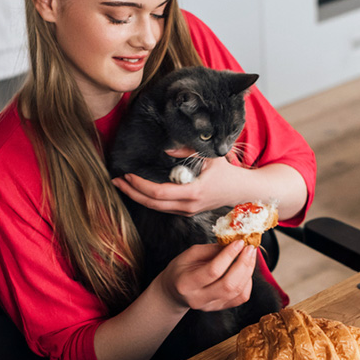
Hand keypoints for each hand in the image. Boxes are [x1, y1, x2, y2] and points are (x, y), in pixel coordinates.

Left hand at [112, 155, 243, 215]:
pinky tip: (139, 190)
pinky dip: (149, 199)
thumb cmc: (229, 171)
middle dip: (131, 192)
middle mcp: (188, 205)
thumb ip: (189, 150)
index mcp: (193, 192)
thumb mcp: (212, 155)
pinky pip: (163, 208)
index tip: (128, 174)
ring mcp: (188, 211)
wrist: (243, 191)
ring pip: (156, 208)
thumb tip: (167, 148)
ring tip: (122, 184)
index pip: (159, 192)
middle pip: (152, 203)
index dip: (140, 185)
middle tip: (116, 180)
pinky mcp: (188, 211)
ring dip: (137, 196)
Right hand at [156, 240, 256, 311]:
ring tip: (250, 255)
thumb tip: (233, 243)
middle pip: (228, 285)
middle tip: (249, 248)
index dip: (228, 256)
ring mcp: (211, 306)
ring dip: (248, 271)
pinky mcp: (221, 308)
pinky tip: (246, 270)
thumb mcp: (189, 254)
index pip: (213, 271)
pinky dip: (248, 282)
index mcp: (186, 284)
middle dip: (243, 264)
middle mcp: (199, 299)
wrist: (174, 292)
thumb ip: (211, 249)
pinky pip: (241, 297)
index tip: (238, 242)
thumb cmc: (180, 270)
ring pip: (238, 292)